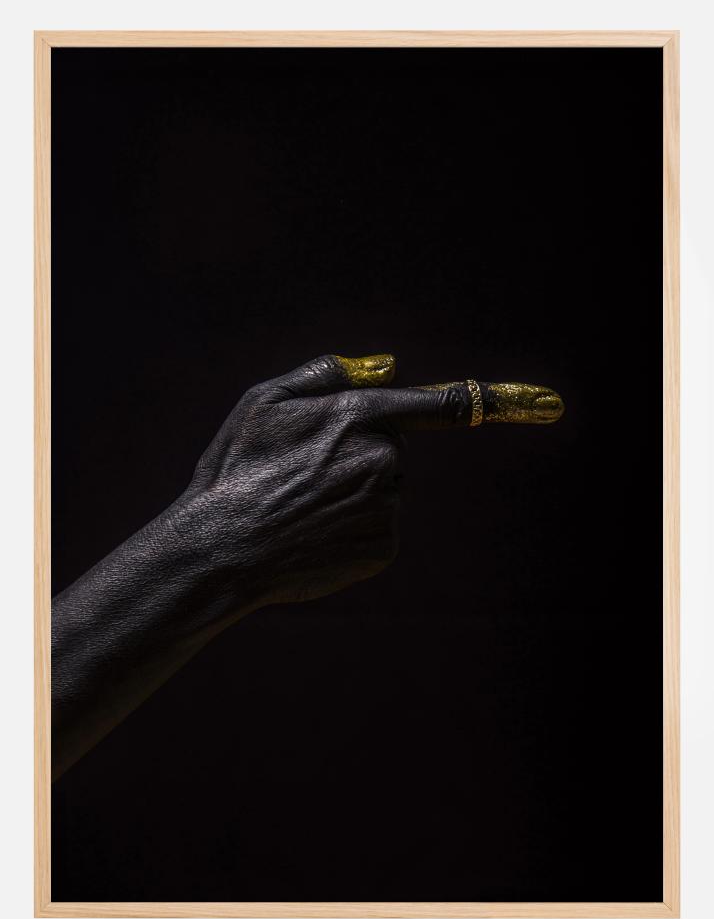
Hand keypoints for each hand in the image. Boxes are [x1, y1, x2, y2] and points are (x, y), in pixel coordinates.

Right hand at [177, 353, 471, 609]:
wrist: (221, 551)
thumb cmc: (235, 470)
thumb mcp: (264, 401)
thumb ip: (328, 372)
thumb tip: (389, 367)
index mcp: (358, 415)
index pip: (439, 404)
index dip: (497, 400)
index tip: (550, 403)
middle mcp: (383, 460)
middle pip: (391, 447)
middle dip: (359, 451)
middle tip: (302, 472)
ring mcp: (387, 508)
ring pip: (384, 487)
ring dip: (355, 491)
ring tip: (301, 505)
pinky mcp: (385, 548)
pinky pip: (380, 526)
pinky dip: (354, 527)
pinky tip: (313, 532)